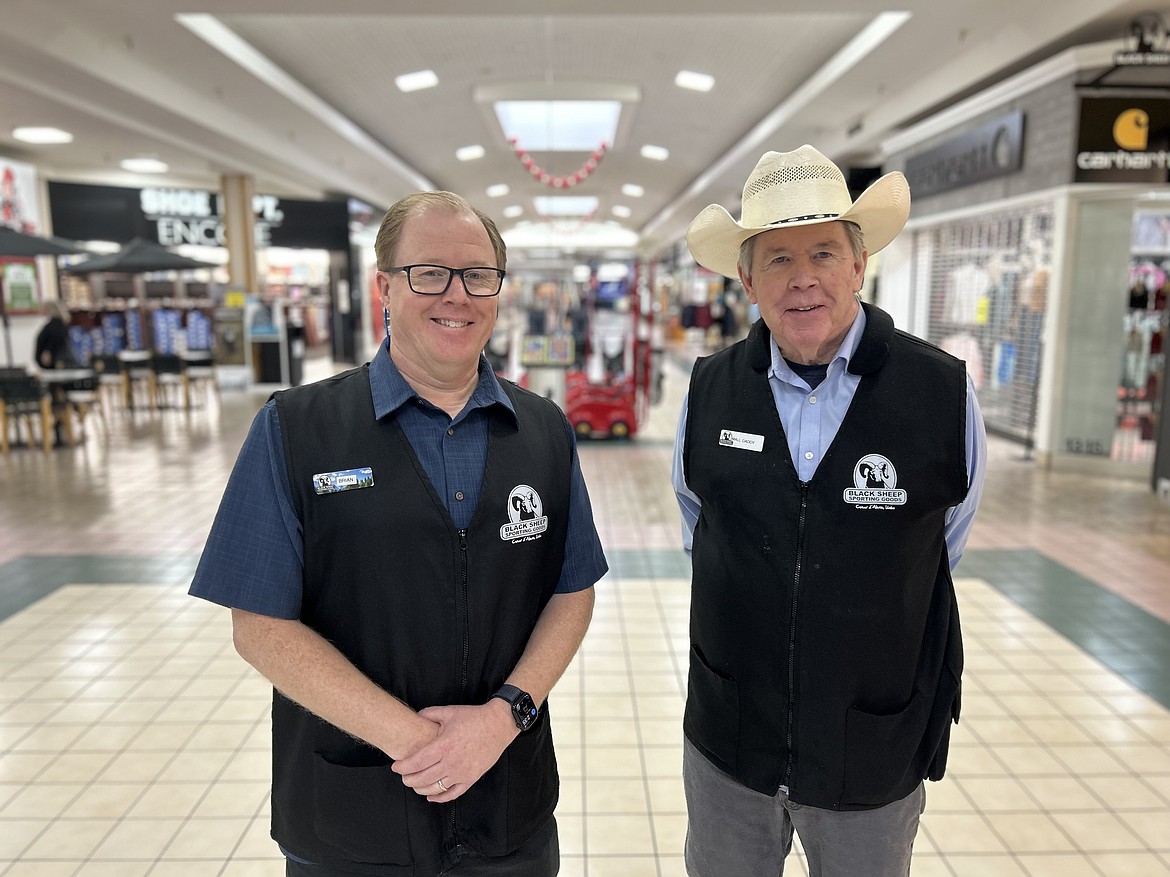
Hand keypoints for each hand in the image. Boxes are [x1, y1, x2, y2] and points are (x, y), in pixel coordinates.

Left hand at [391, 701, 516, 801]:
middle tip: (403, 777)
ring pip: (435, 789)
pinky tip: (431, 796)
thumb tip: (416, 717)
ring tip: (415, 785)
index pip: (416, 762)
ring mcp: (461, 772)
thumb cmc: (474, 718)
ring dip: (421, 789)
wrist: (498, 725)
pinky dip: (439, 798)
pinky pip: (452, 794)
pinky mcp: (471, 778)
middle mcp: (451, 762)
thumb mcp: (449, 711)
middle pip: (422, 778)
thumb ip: (429, 714)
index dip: (403, 767)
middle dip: (409, 779)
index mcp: (443, 746)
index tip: (395, 767)